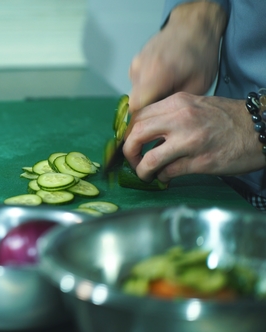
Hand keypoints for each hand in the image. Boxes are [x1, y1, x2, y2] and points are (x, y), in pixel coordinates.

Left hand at [123, 92, 265, 182]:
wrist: (260, 128)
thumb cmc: (229, 119)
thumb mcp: (195, 105)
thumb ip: (170, 115)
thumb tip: (145, 131)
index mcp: (177, 103)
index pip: (138, 116)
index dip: (129, 133)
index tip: (130, 142)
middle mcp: (180, 119)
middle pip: (136, 135)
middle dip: (128, 152)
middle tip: (132, 161)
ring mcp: (189, 141)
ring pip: (149, 159)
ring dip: (142, 170)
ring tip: (146, 174)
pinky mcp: (200, 162)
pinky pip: (168, 172)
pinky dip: (162, 177)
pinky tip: (166, 176)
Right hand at [128, 2, 226, 111]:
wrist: (192, 26)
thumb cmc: (201, 55)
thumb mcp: (198, 85)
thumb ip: (175, 104)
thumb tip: (161, 120)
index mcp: (158, 74)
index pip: (136, 107)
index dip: (140, 121)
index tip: (150, 128)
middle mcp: (141, 69)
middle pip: (134, 101)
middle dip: (147, 109)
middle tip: (165, 110)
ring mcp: (136, 64)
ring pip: (135, 92)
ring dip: (148, 96)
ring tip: (167, 88)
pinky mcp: (134, 61)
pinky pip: (137, 82)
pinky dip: (147, 85)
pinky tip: (162, 78)